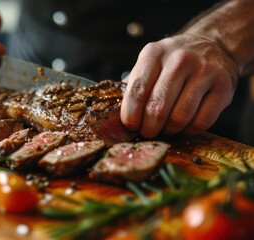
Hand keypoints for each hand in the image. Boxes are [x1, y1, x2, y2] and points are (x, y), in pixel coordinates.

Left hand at [121, 33, 238, 137]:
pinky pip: (201, 122)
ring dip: (169, 130)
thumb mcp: (150, 63)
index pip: (137, 90)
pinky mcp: (224, 88)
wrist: (214, 45)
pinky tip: (184, 124)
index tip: (130, 126)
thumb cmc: (172, 62)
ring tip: (166, 127)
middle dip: (149, 127)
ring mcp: (204, 72)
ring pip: (180, 117)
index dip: (130, 113)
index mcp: (154, 54)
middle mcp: (180, 60)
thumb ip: (134, 85)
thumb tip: (114, 114)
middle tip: (147, 132)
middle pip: (157, 107)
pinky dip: (189, 130)